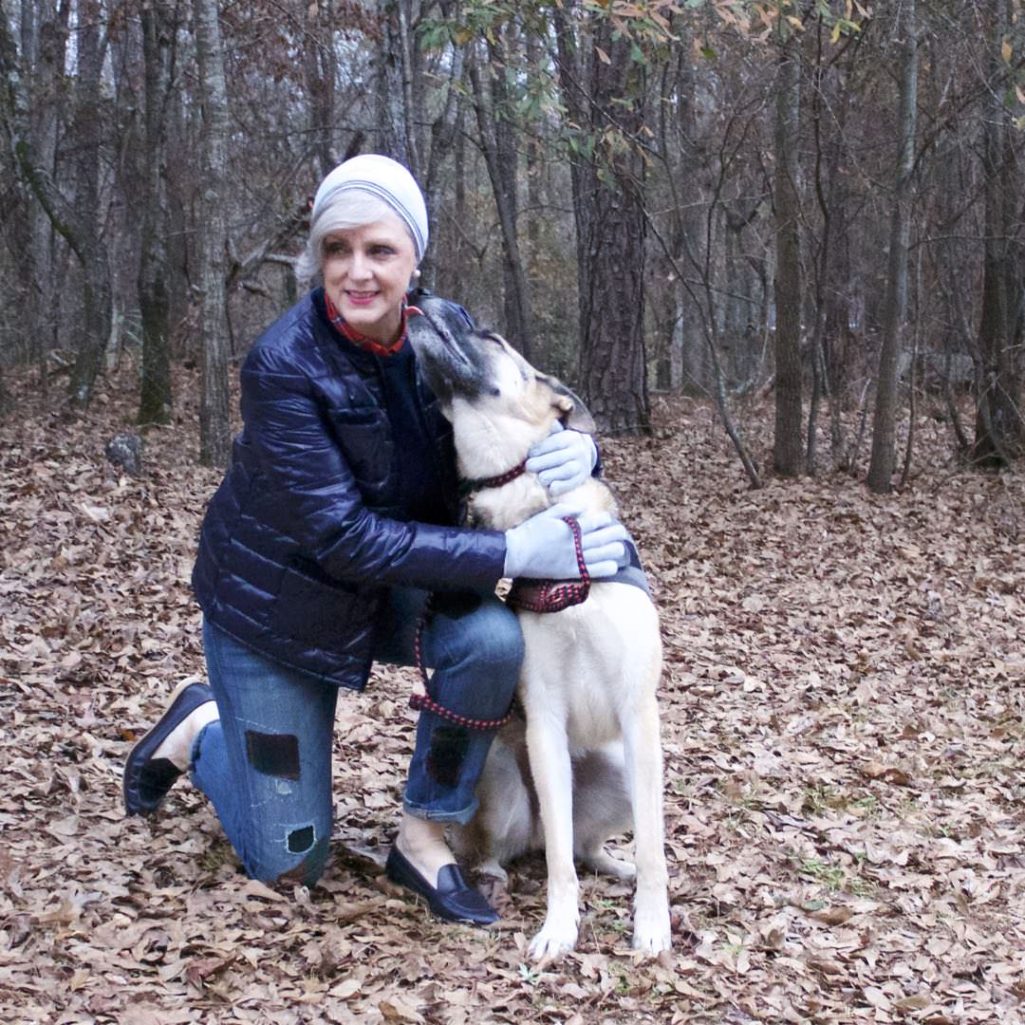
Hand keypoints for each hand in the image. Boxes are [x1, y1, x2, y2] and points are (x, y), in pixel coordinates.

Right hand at [504, 502, 628, 579]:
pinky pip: (593, 571)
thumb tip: (583, 508)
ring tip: (620, 548)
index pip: (596, 521)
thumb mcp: (546, 514)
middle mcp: (576, 543)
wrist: (516, 554)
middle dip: (615, 534)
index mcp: (571, 527)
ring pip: (603, 554)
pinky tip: (613, 565)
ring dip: (614, 550)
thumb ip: (566, 509)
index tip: (608, 520)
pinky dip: (605, 568)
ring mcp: (575, 558)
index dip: (605, 520)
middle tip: (621, 532)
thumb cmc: (529, 532)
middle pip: (603, 537)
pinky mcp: (571, 572)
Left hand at [525, 424, 597, 496]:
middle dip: (543, 462)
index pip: (555, 443)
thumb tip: (543, 422)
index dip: (541, 448)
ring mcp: (582, 465)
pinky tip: (551, 489)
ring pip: (567, 470)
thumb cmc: (562, 444)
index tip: (529, 454)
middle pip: (560, 457)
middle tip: (529, 467)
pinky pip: (572, 483)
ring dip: (552, 475)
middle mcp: (578, 451)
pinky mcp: (581, 478)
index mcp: (571, 437)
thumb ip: (549, 431)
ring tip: (540, 478)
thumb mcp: (558, 434)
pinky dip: (562, 487)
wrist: (585, 454)